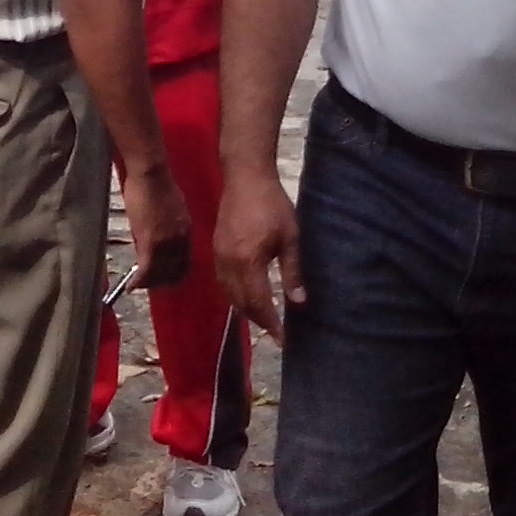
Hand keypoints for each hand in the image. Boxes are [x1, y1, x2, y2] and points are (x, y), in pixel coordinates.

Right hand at [120, 163, 190, 290]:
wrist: (151, 173)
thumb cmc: (157, 184)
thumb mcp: (172, 208)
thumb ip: (171, 225)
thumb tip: (163, 236)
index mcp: (186, 230)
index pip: (186, 262)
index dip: (175, 274)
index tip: (165, 277)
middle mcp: (181, 240)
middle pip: (174, 272)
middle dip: (162, 281)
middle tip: (149, 284)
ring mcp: (166, 243)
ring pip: (159, 274)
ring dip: (148, 282)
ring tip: (138, 284)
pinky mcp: (150, 242)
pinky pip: (146, 270)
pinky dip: (138, 281)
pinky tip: (131, 285)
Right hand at [215, 167, 303, 341]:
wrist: (246, 177)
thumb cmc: (273, 205)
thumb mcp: (290, 237)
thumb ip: (292, 271)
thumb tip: (298, 302)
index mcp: (248, 262)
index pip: (258, 303)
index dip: (271, 324)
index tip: (283, 339)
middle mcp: (229, 264)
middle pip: (241, 303)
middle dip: (258, 320)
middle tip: (275, 330)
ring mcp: (219, 256)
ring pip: (229, 294)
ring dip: (245, 309)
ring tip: (263, 316)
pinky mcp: (216, 249)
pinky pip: (223, 281)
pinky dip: (234, 294)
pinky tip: (246, 294)